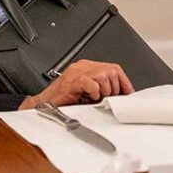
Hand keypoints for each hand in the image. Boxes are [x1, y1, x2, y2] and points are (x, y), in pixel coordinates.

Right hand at [18, 60, 134, 109]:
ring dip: (104, 91)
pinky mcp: (72, 81)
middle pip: (111, 70)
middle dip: (114, 88)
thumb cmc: (63, 100)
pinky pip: (91, 83)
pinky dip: (95, 92)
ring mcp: (77, 72)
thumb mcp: (87, 93)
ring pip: (104, 75)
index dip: (123, 81)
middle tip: (108, 99)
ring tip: (97, 99)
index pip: (113, 67)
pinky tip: (89, 98)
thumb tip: (120, 96)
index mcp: (87, 67)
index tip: (128, 92)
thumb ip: (101, 90)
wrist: (43, 105)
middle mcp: (83, 67)